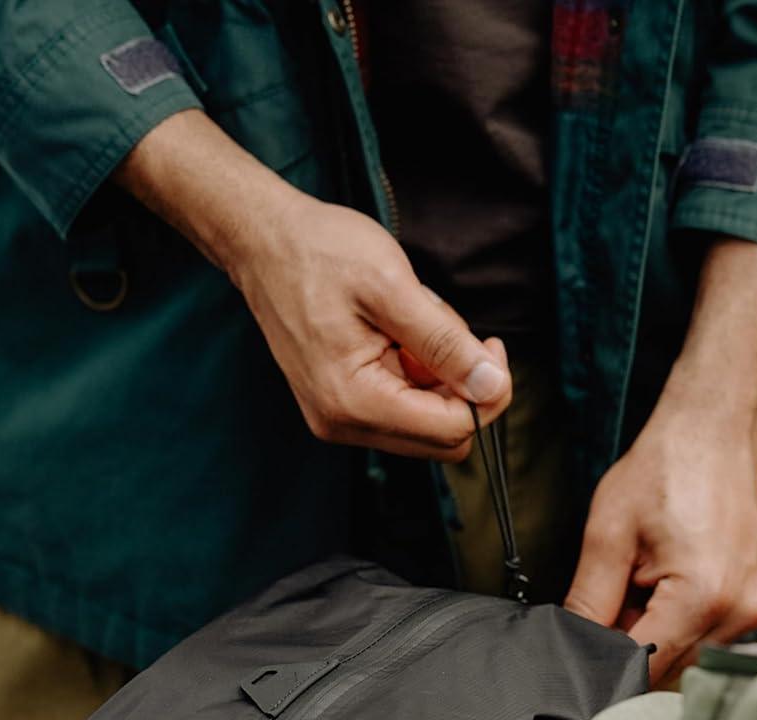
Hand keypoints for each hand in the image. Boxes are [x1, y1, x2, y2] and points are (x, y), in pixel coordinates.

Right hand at [230, 196, 509, 458]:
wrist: (265, 243)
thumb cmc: (320, 253)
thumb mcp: (392, 286)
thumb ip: (444, 341)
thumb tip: (491, 383)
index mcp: (354, 401)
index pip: (450, 431)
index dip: (486, 393)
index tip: (491, 346)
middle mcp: (344, 423)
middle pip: (440, 439)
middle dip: (462, 388)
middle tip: (455, 332)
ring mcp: (340, 418)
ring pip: (424, 423)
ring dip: (437, 378)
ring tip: (412, 322)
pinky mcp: (341, 406)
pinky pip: (402, 407)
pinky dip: (415, 374)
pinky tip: (399, 333)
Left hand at [565, 411, 756, 683]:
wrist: (714, 434)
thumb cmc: (665, 471)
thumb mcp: (607, 537)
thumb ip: (587, 603)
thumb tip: (571, 649)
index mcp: (702, 598)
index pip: (641, 666)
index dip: (604, 664)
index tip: (581, 648)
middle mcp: (739, 613)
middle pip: (666, 669)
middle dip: (630, 647)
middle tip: (615, 598)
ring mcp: (754, 611)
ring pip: (685, 658)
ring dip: (655, 636)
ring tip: (643, 584)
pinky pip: (706, 637)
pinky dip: (678, 624)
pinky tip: (666, 586)